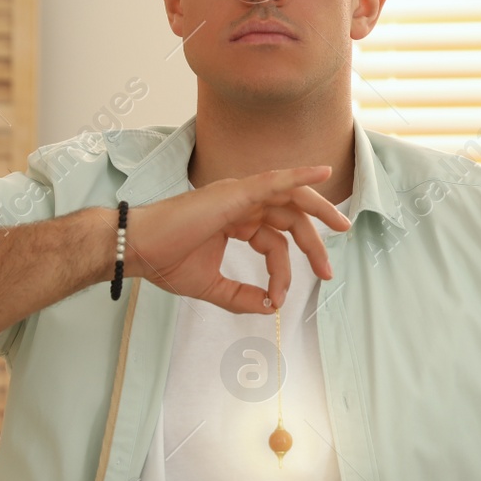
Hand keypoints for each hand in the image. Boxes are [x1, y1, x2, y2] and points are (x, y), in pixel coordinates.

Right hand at [123, 165, 349, 312]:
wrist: (136, 250)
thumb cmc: (164, 261)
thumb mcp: (211, 286)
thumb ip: (241, 296)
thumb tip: (269, 306)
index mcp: (236, 220)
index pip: (274, 243)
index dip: (283, 272)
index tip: (278, 299)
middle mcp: (240, 203)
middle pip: (290, 218)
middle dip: (314, 243)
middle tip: (328, 271)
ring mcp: (238, 195)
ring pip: (290, 196)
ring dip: (319, 209)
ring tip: (343, 225)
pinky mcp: (234, 192)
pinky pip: (274, 181)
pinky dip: (299, 175)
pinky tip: (322, 173)